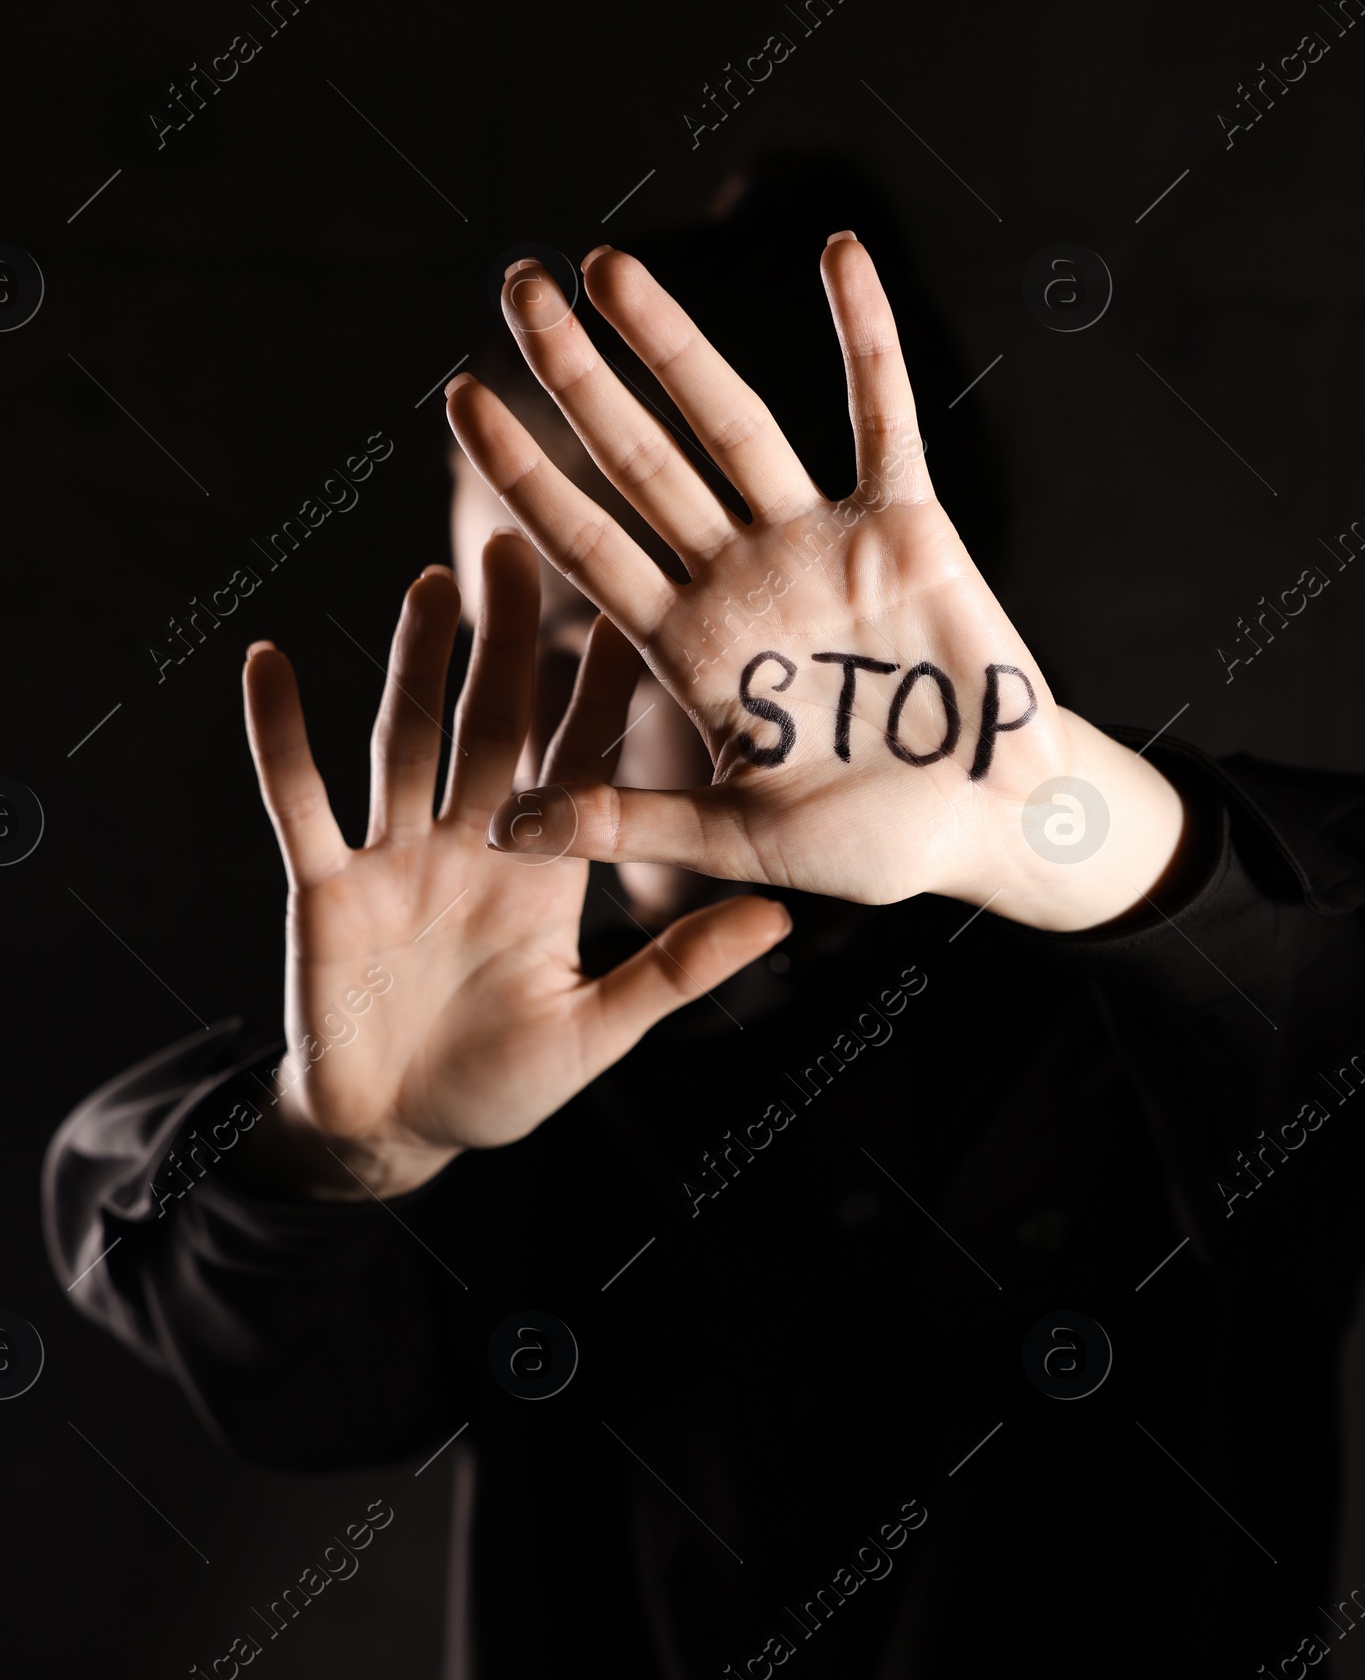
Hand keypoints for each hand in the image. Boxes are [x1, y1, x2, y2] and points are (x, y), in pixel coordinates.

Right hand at [237, 536, 789, 1199]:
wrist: (398, 1136)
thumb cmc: (500, 1087)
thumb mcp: (599, 1030)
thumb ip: (677, 969)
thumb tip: (780, 916)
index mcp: (543, 871)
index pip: (578, 758)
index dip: (602, 687)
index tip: (634, 605)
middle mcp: (471, 845)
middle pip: (491, 723)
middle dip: (507, 641)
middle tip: (524, 543)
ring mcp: (395, 858)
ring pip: (405, 740)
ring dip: (415, 664)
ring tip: (434, 581)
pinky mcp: (326, 887)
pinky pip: (300, 801)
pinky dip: (279, 736)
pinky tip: (268, 663)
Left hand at [444, 234, 1186, 932]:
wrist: (988, 828)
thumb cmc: (868, 846)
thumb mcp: (737, 840)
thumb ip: (625, 822)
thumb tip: (500, 830)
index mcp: (692, 650)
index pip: (588, 545)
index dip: (525, 476)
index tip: (458, 403)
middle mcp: (743, 579)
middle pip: (640, 461)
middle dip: (577, 377)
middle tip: (514, 285)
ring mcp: (820, 545)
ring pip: (733, 423)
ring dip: (675, 344)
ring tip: (607, 267)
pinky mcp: (907, 526)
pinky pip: (882, 415)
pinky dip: (866, 336)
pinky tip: (837, 254)